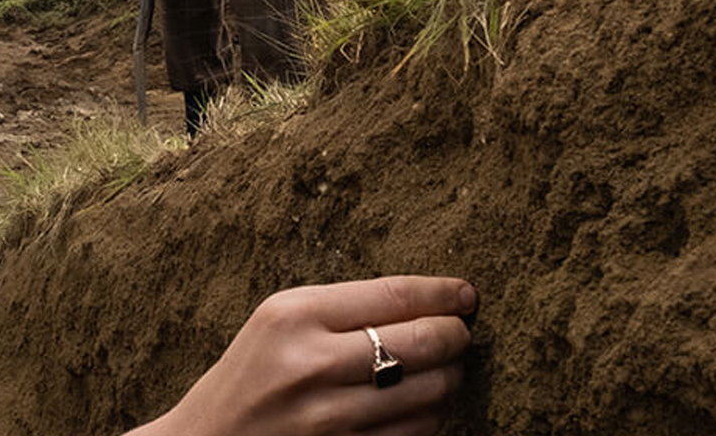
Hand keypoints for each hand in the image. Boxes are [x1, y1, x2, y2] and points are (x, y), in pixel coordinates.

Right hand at [132, 276, 474, 435]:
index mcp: (292, 316)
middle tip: (460, 333)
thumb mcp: (278, 324)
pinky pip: (416, 434)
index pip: (393, 295)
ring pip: (430, 392)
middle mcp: (310, 364)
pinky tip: (422, 406)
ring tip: (443, 370)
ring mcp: (328, 418)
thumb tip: (429, 302)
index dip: (442, 293)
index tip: (466, 294)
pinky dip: (431, 417)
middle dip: (456, 335)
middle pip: (422, 341)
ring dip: (449, 380)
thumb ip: (343, 310)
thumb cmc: (249, 377)